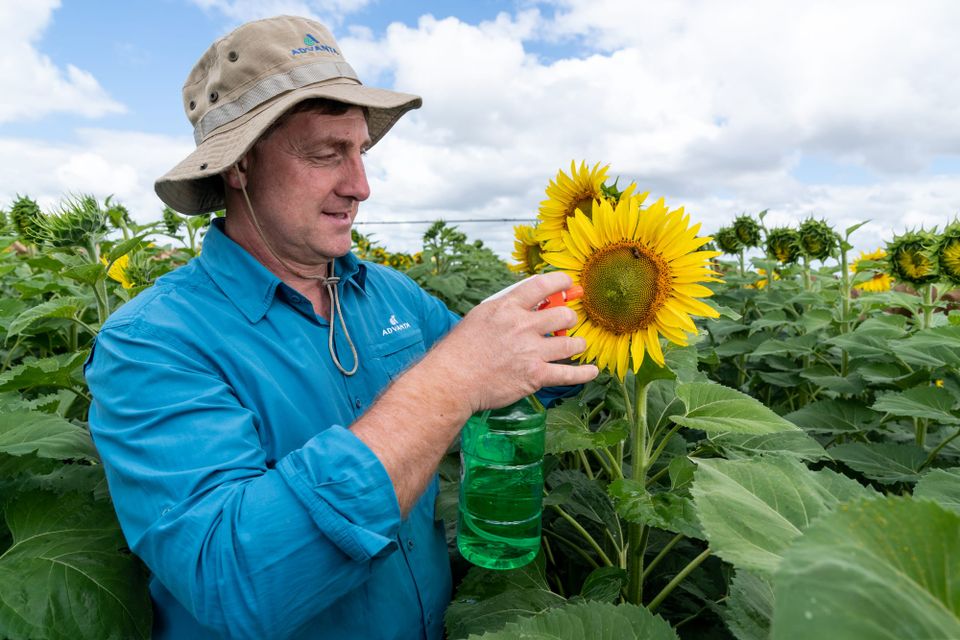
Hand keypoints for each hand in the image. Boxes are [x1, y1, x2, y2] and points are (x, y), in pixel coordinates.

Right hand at [428, 272, 599, 412]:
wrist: (452, 380)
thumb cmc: (459, 351)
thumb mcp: (479, 317)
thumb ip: (503, 309)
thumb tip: (521, 304)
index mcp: (507, 308)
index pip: (541, 285)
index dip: (560, 281)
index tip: (568, 283)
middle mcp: (523, 326)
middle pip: (563, 315)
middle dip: (569, 318)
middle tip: (567, 322)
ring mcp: (531, 351)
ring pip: (570, 343)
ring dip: (578, 344)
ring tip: (578, 345)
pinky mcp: (535, 376)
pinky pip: (568, 374)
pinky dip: (584, 373)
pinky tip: (592, 371)